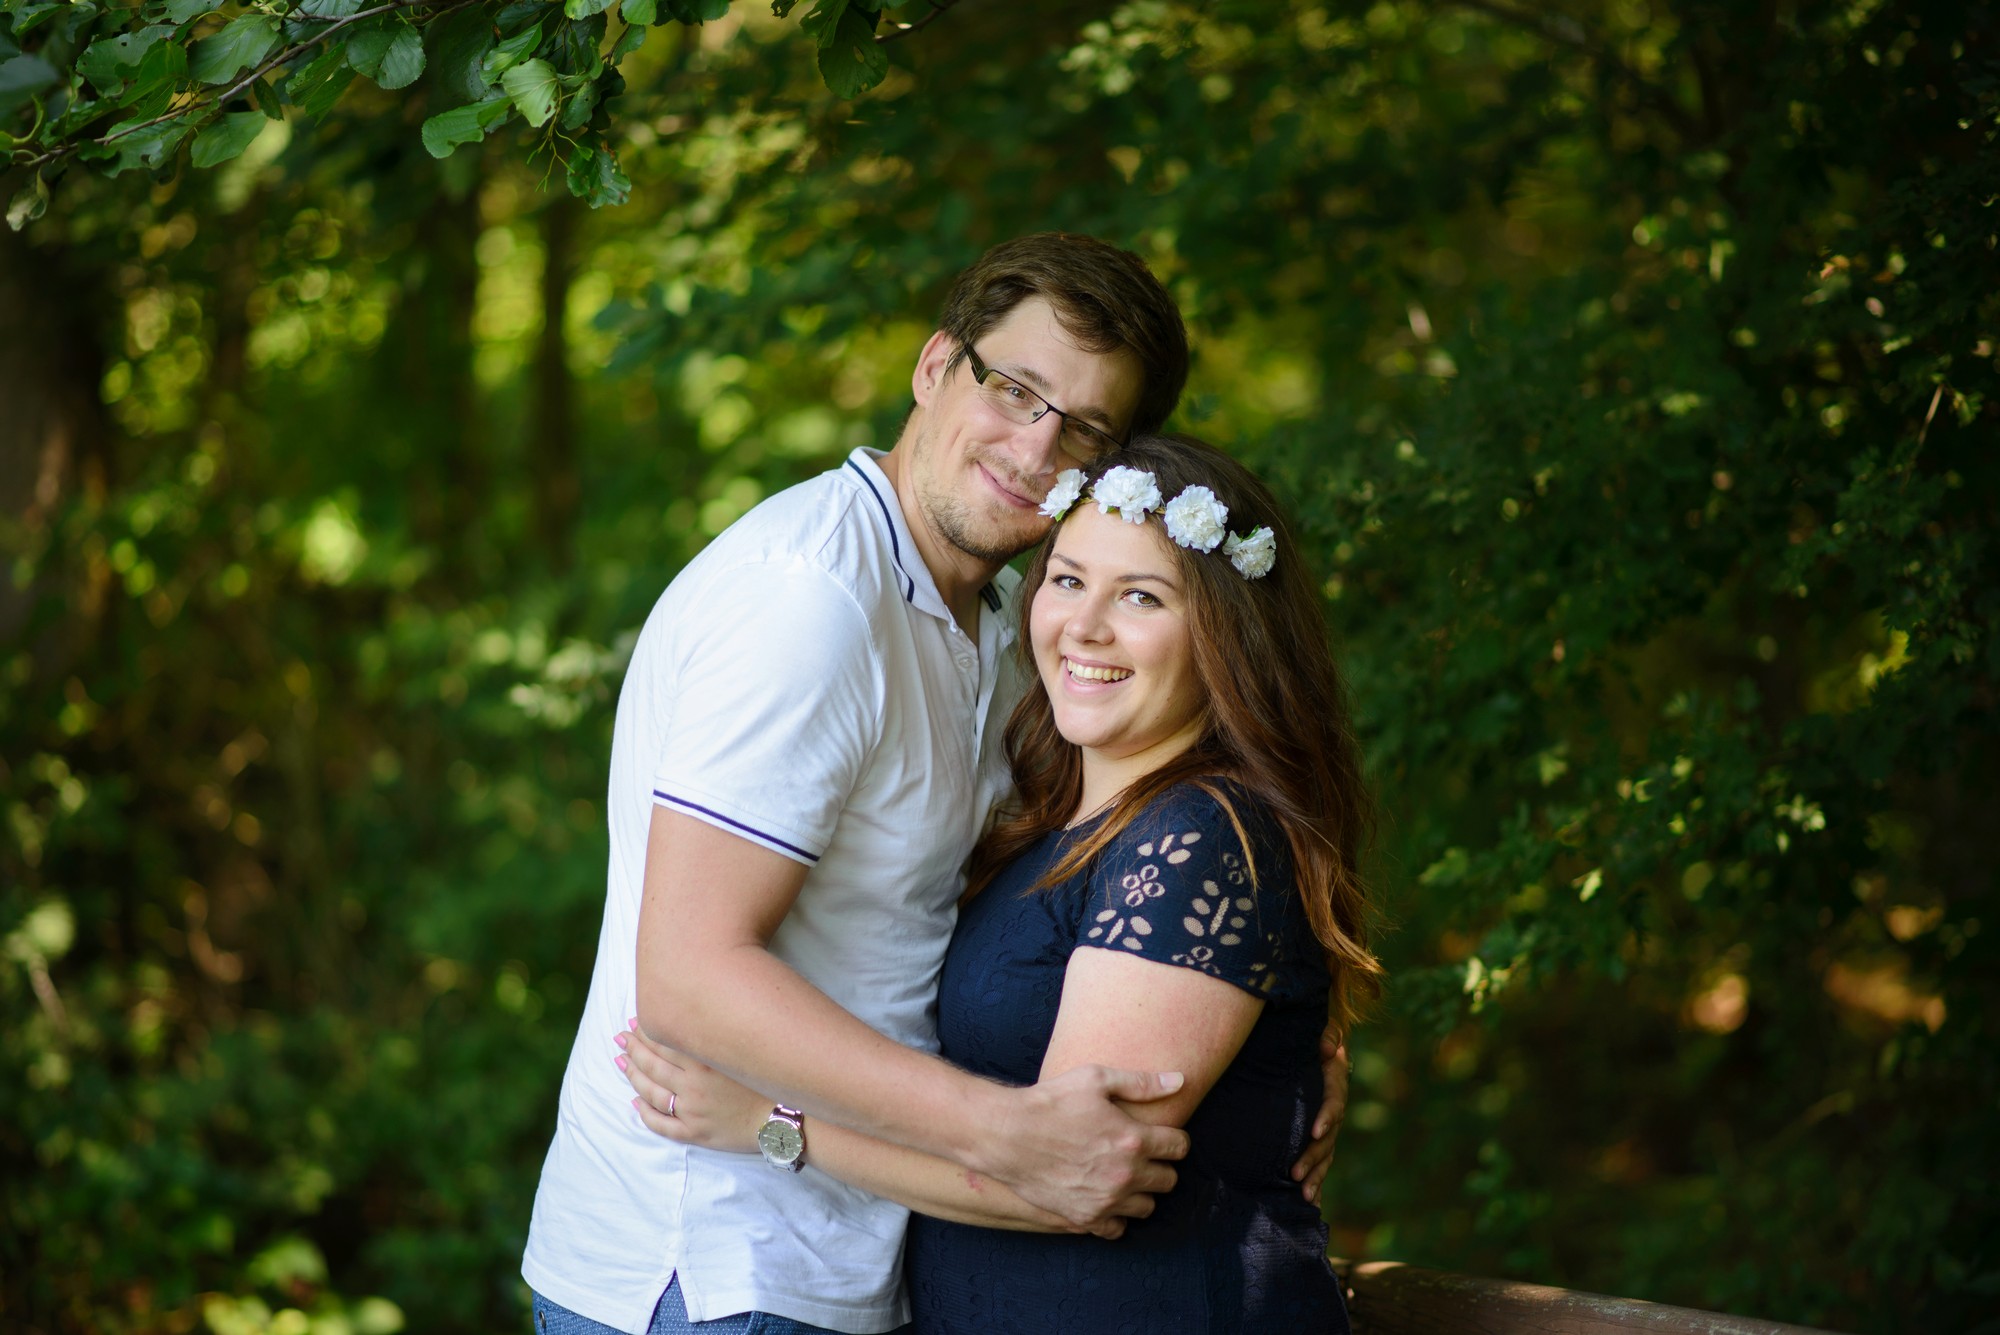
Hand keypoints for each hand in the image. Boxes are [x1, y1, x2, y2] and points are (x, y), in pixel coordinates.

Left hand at [618, 1019, 768, 1153]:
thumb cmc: (772, 1078)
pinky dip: (644, 1114)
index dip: (645, 1030)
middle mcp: (696, 1086)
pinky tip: (634, 1103)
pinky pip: (661, 1125)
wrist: (788, 1118)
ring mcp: (694, 1112)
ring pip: (651, 1092)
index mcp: (707, 1061)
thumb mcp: (746, 1046)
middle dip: (632, 1048)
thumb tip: (693, 1014)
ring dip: (632, 1076)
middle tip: (619, 1037)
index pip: (664, 1041)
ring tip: (620, 1062)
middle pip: (652, 1065)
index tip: (634, 1022)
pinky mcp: (696, 1133)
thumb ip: (719, 1030)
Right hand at [978, 1065, 1189, 1229]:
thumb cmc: (1051, 1102)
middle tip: (1140, 1156)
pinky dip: (1116, 1217)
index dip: (1173, 1139)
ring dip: (1140, 1192)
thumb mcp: (1095, 1079)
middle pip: (1169, 1180)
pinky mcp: (1085, 1217)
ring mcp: (1106, 1200)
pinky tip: (1105, 1198)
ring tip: (1123, 1177)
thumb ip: (1141, 1083)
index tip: (1160, 1137)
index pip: (1179, 1148)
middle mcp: (1125, 1174)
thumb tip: (1180, 1081)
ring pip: (1147, 1207)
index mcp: (1133, 1139)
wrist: (1008, 1135)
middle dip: (1159, 1166)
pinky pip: (1118, 1229)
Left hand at [1288, 1027, 1348, 1204]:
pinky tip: (1309, 1205)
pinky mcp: (1316, 1140)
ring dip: (1315, 1176)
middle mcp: (1333, 1111)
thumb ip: (1327, 1034)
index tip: (1315, 1131)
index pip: (1334, 1103)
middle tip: (1296, 1174)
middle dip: (1313, 1158)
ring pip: (1324, 1156)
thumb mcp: (1321, 1032)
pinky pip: (1319, 1163)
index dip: (1326, 1117)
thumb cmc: (1311, 1040)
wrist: (1310, 1052)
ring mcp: (1326, 1129)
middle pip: (1327, 1139)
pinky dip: (1315, 1184)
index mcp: (1333, 1085)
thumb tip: (1329, 1046)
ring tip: (1302, 1196)